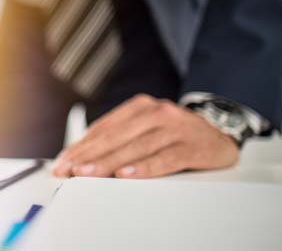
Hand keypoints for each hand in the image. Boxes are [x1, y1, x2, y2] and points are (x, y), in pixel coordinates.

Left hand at [51, 94, 238, 178]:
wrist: (220, 132)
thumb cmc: (174, 134)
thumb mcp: (145, 128)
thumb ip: (118, 139)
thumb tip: (81, 157)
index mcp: (140, 107)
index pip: (103, 128)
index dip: (80, 147)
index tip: (62, 162)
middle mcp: (156, 113)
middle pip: (116, 137)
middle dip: (88, 156)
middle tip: (68, 170)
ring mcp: (175, 128)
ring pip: (136, 147)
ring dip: (108, 163)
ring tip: (88, 174)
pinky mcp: (192, 145)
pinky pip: (164, 158)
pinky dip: (144, 168)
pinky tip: (126, 175)